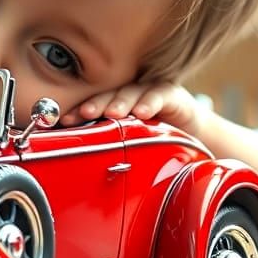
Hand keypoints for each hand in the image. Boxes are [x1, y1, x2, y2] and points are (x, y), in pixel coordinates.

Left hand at [60, 82, 204, 134]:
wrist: (191, 134)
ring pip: (132, 93)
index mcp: (113, 105)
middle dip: (96, 104)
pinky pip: (159, 96)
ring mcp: (148, 91)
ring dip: (121, 102)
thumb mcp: (126, 144)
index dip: (80, 112)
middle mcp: (128, 95)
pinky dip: (150, 102)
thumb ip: (107, 146)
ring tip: (112, 113)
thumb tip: (79, 166)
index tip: (66, 120)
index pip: (93, 105)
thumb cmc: (152, 139)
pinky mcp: (171, 94)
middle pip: (109, 96)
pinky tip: (143, 112)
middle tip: (85, 113)